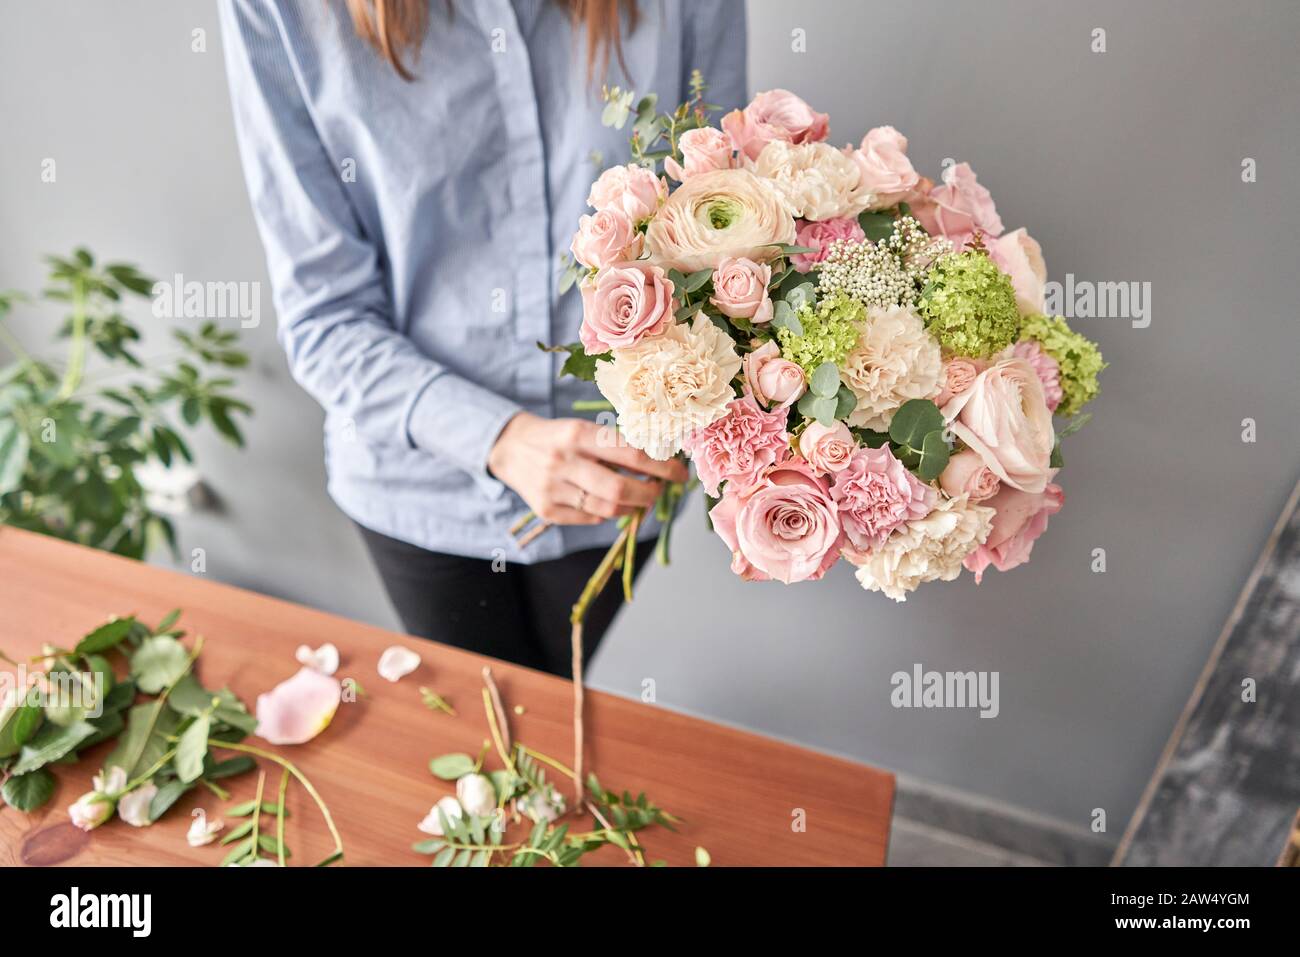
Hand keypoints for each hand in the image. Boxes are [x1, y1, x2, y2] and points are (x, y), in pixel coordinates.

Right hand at [487, 413, 688, 525]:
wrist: (509, 449)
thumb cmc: (556, 437)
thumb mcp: (581, 429)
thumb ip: (613, 445)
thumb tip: (658, 463)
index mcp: (577, 434)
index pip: (629, 453)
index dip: (661, 467)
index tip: (679, 473)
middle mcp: (563, 462)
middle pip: (620, 487)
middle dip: (649, 492)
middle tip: (659, 490)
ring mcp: (553, 489)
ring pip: (606, 508)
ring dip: (632, 506)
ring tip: (640, 499)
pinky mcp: (546, 510)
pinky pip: (589, 518)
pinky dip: (607, 513)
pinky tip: (612, 504)